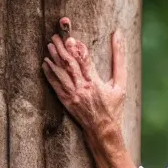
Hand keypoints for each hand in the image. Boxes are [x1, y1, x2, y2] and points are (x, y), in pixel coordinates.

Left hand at [42, 17, 126, 134]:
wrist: (104, 130)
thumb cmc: (114, 107)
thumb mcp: (121, 84)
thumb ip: (120, 60)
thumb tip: (119, 37)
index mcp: (96, 83)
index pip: (84, 61)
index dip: (77, 49)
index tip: (72, 38)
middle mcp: (82, 88)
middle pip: (70, 64)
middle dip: (62, 49)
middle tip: (56, 37)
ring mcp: (72, 95)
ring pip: (61, 73)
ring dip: (54, 58)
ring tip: (50, 46)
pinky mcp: (66, 101)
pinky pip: (56, 85)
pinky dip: (50, 74)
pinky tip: (45, 64)